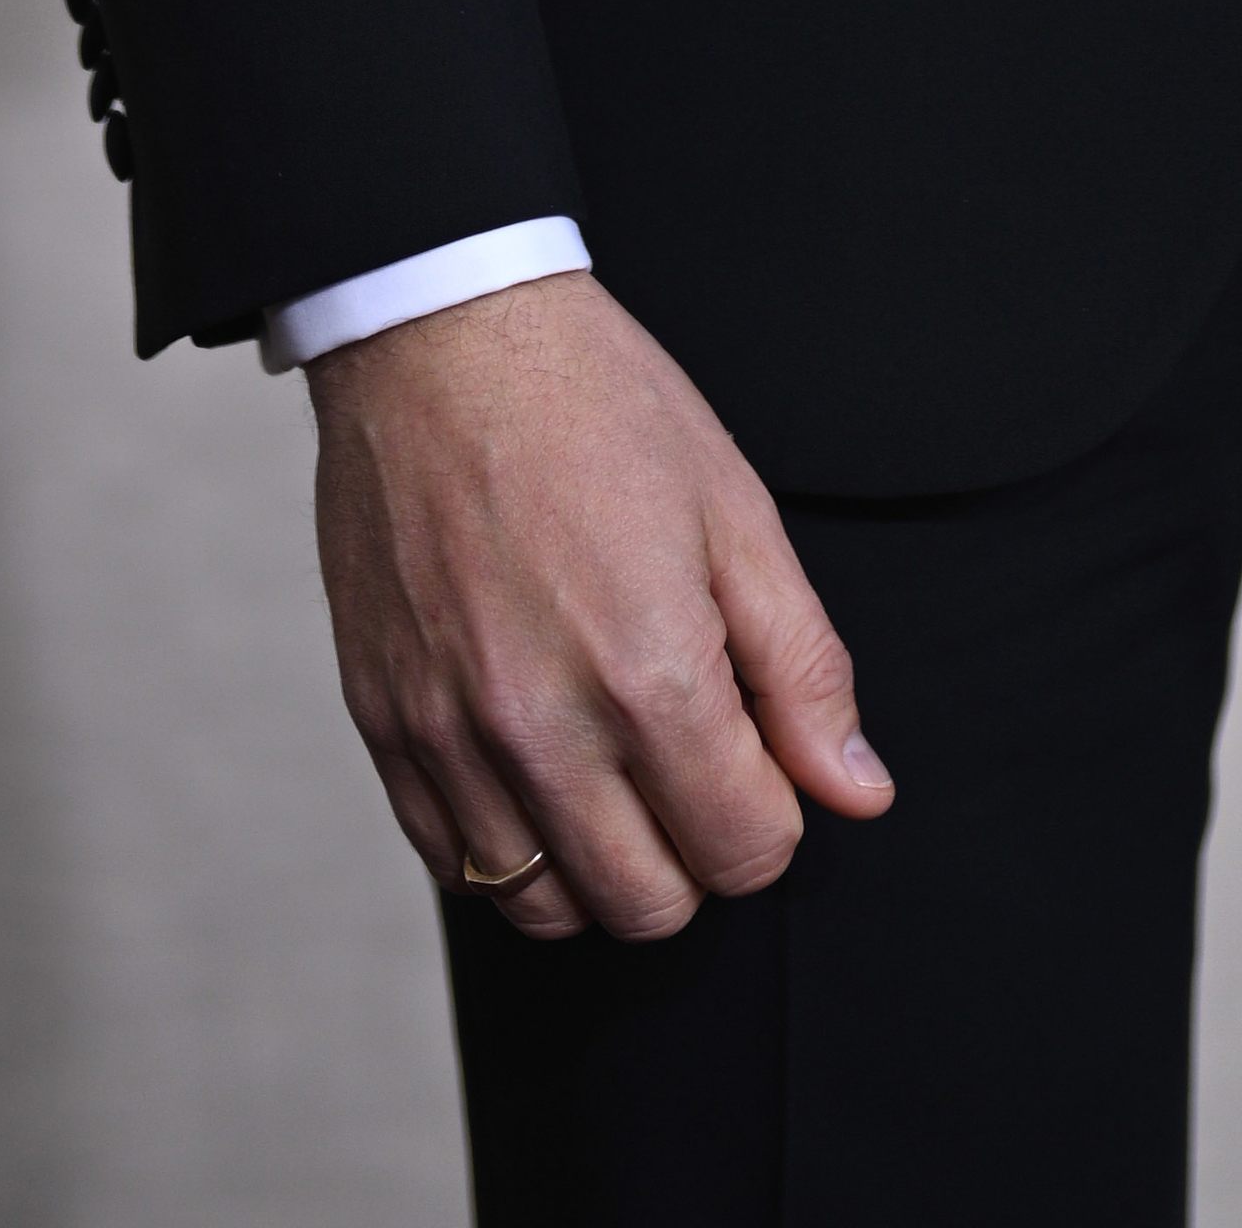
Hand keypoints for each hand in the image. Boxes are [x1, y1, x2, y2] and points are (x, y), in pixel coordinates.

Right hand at [307, 267, 889, 942]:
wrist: (443, 335)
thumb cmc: (599, 407)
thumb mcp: (738, 514)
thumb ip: (804, 670)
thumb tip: (859, 791)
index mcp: (650, 674)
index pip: (744, 852)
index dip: (773, 811)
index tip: (758, 749)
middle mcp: (542, 727)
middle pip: (648, 904)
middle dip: (696, 853)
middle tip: (694, 761)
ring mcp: (449, 735)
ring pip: (545, 905)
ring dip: (599, 864)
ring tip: (615, 766)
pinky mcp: (383, 725)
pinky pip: (452, 862)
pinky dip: (508, 844)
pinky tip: (538, 764)